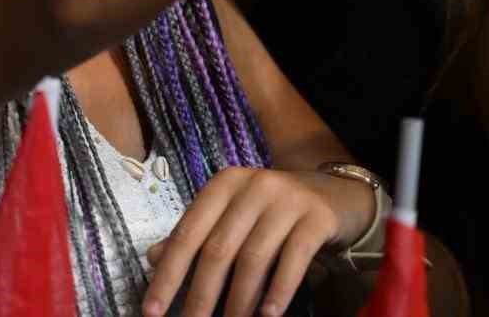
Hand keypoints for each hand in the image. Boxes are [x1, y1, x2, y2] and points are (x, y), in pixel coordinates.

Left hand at [142, 167, 349, 316]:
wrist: (337, 195)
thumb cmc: (274, 211)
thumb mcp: (233, 216)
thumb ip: (197, 234)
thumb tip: (153, 257)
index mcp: (224, 184)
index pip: (188, 232)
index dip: (168, 273)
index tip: (151, 310)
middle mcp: (253, 185)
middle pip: (218, 249)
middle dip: (200, 295)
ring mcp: (287, 199)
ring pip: (254, 257)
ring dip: (239, 300)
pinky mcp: (317, 216)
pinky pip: (294, 258)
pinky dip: (279, 289)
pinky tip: (268, 314)